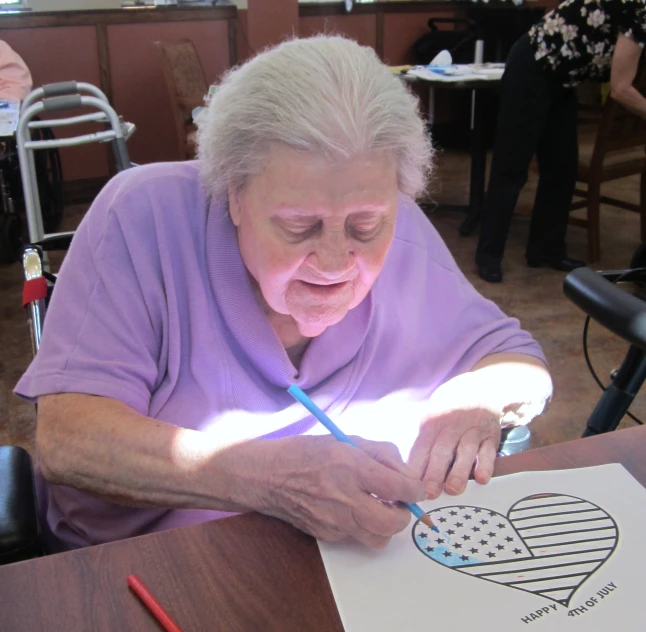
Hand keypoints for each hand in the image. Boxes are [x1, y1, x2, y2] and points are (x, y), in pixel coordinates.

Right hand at [257, 435, 425, 547]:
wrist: (267, 476)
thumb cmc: (306, 452)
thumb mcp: (346, 440)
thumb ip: (380, 453)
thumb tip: (404, 473)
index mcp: (350, 467)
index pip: (398, 488)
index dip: (415, 490)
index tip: (415, 488)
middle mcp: (344, 498)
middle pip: (393, 522)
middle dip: (404, 513)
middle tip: (398, 501)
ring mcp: (335, 521)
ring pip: (379, 538)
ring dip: (386, 525)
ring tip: (377, 508)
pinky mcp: (327, 535)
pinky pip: (358, 538)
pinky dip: (364, 526)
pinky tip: (354, 510)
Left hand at [407, 373, 501, 499]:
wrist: (478, 388)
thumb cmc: (448, 412)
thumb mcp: (431, 419)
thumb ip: (423, 444)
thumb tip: (410, 474)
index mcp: (432, 424)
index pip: (421, 447)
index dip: (416, 468)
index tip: (410, 486)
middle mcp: (451, 426)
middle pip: (442, 451)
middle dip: (435, 473)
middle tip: (429, 493)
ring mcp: (472, 430)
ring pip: (465, 451)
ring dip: (459, 471)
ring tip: (453, 489)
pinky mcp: (491, 434)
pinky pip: (489, 450)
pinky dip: (485, 464)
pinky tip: (481, 478)